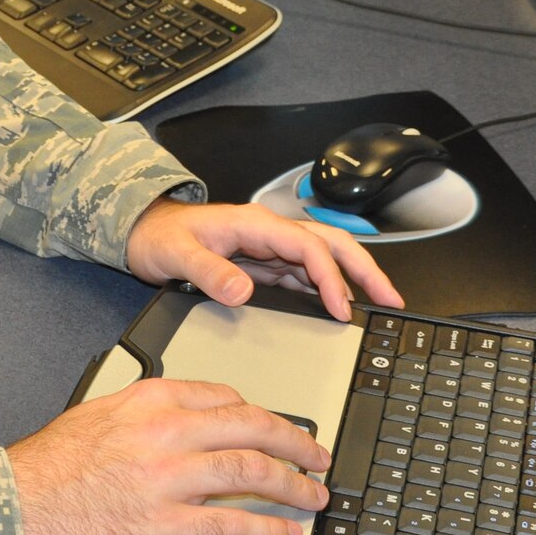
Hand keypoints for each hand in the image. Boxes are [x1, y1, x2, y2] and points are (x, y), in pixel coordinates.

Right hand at [7, 377, 330, 534]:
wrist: (13, 507)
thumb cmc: (44, 468)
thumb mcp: (95, 414)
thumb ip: (141, 412)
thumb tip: (179, 418)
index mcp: (148, 400)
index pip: (223, 398)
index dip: (261, 414)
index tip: (276, 427)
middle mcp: (165, 433)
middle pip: (252, 427)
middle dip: (296, 442)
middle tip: (317, 456)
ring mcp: (168, 480)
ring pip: (252, 472)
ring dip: (293, 485)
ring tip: (312, 496)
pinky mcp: (165, 527)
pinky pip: (232, 524)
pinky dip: (267, 528)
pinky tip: (284, 533)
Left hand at [124, 198, 403, 320]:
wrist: (143, 232)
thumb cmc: (159, 237)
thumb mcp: (176, 254)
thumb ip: (208, 271)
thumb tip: (241, 290)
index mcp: (255, 225)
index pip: (308, 247)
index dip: (330, 277)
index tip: (341, 308)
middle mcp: (269, 232)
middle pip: (332, 244)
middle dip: (365, 270)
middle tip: (392, 300)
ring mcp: (269, 248)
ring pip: (325, 259)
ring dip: (354, 280)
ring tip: (379, 307)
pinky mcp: (264, 263)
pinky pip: (305, 274)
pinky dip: (328, 289)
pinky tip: (338, 309)